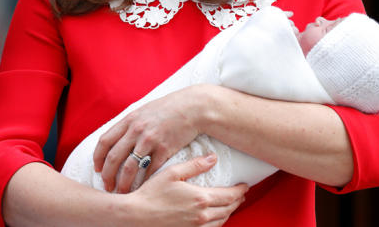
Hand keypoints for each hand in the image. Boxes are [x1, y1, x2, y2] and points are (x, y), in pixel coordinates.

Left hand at [94, 85, 208, 192]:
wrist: (194, 107)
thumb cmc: (170, 108)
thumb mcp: (145, 110)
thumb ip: (131, 123)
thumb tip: (117, 137)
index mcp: (130, 120)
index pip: (105, 141)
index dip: (98, 158)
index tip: (98, 169)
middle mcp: (137, 130)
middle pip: (114, 157)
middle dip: (108, 176)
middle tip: (108, 186)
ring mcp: (151, 140)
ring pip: (130, 167)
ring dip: (124, 183)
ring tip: (123, 193)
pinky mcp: (165, 148)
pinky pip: (150, 169)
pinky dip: (144, 181)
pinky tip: (142, 187)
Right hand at [128, 154, 247, 226]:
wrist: (133, 217)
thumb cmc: (150, 194)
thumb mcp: (173, 173)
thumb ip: (195, 165)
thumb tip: (213, 158)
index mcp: (201, 199)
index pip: (230, 195)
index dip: (240, 190)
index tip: (245, 185)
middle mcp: (201, 216)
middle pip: (229, 209)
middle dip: (237, 201)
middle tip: (240, 195)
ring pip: (221, 221)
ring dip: (228, 212)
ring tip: (230, 205)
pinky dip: (216, 222)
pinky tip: (214, 218)